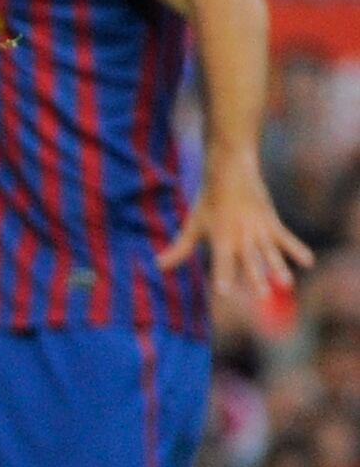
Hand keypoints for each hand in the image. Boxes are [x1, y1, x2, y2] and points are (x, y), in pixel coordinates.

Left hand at [158, 158, 315, 302]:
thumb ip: (179, 249)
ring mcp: (258, 229)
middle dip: (255, 277)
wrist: (230, 172)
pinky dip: (297, 248)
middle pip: (249, 260)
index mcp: (220, 238)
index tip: (224, 291)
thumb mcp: (193, 225)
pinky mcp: (272, 222)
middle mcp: (241, 236)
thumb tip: (157, 265)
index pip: (221, 261)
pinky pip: (286, 238)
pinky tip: (308, 262)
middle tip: (262, 295)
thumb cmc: (208, 202)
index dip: (223, 275)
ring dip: (278, 267)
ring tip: (285, 283)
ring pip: (269, 252)